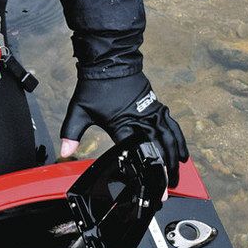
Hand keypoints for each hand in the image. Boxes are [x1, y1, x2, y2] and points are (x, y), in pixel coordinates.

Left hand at [60, 73, 187, 186]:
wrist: (109, 60)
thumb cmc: (95, 85)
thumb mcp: (79, 110)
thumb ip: (71, 133)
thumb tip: (64, 152)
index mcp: (122, 123)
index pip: (136, 152)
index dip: (144, 170)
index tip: (150, 184)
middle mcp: (140, 119)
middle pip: (158, 149)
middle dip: (165, 170)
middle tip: (168, 187)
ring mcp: (151, 112)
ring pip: (169, 138)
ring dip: (175, 157)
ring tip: (180, 173)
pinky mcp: (156, 106)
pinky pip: (172, 126)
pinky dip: (179, 140)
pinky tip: (183, 151)